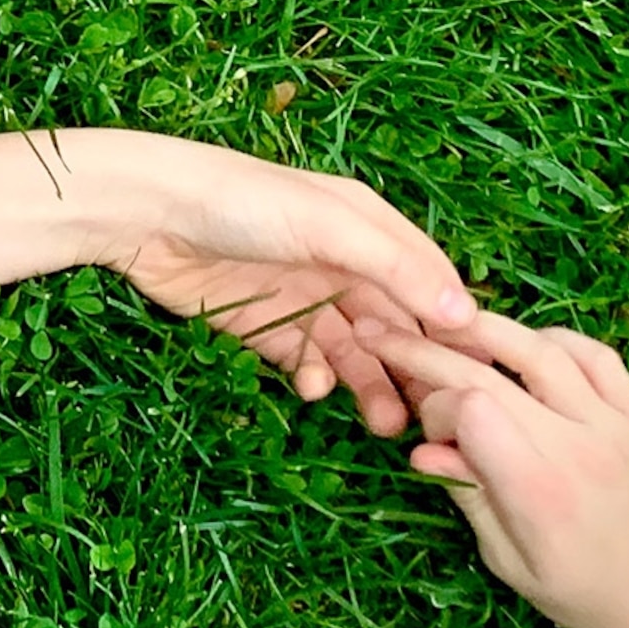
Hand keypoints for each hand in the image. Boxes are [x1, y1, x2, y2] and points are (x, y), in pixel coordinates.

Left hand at [103, 132, 473, 434]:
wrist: (146, 215)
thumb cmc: (242, 202)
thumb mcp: (328, 224)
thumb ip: (395, 267)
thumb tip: (464, 315)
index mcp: (367, 226)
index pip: (429, 281)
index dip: (455, 326)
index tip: (481, 375)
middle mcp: (341, 262)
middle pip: (395, 324)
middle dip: (414, 369)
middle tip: (433, 417)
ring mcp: (302, 296)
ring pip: (355, 353)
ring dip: (372, 387)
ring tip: (386, 425)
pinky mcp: (263, 326)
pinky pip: (306, 362)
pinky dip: (316, 379)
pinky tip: (313, 388)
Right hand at [354, 311, 628, 627]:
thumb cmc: (583, 596)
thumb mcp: (509, 563)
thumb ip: (469, 496)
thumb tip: (421, 449)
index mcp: (539, 489)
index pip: (470, 407)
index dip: (434, 408)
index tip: (428, 434)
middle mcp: (576, 444)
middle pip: (490, 371)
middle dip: (427, 351)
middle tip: (382, 333)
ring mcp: (613, 423)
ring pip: (541, 348)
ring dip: (486, 330)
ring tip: (446, 329)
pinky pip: (596, 355)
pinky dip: (553, 340)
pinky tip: (525, 348)